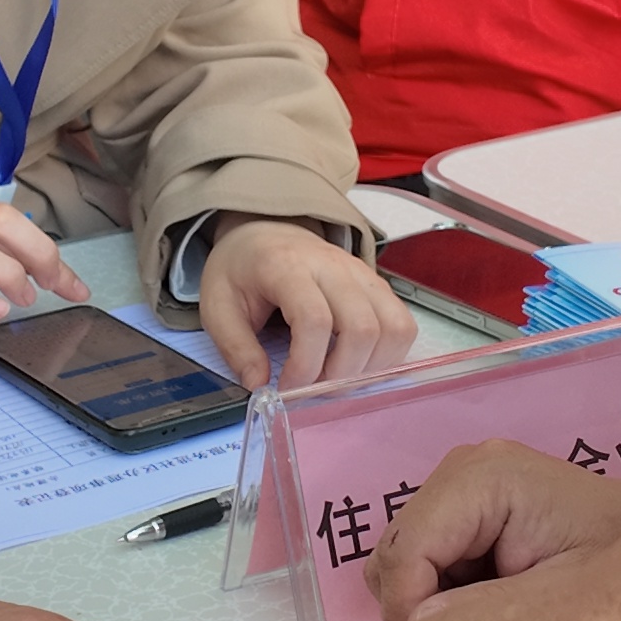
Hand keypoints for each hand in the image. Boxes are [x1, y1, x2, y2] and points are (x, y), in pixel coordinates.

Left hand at [199, 216, 408, 389]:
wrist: (266, 232)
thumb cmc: (242, 269)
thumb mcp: (217, 306)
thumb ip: (236, 348)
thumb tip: (258, 384)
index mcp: (286, 266)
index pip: (314, 320)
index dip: (305, 366)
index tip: (287, 387)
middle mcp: (332, 266)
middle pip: (362, 327)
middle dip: (341, 373)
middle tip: (315, 388)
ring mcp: (362, 274)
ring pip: (393, 327)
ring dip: (371, 367)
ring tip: (337, 378)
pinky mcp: (377, 286)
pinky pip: (403, 325)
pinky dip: (388, 355)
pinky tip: (358, 365)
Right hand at [366, 438, 620, 620]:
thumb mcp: (567, 596)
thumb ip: (488, 611)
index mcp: (485, 478)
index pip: (406, 550)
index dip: (409, 610)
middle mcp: (463, 472)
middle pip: (393, 556)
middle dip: (416, 609)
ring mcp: (460, 492)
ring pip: (398, 565)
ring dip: (427, 605)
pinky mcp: (464, 516)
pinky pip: (420, 567)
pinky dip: (439, 599)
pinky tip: (490, 609)